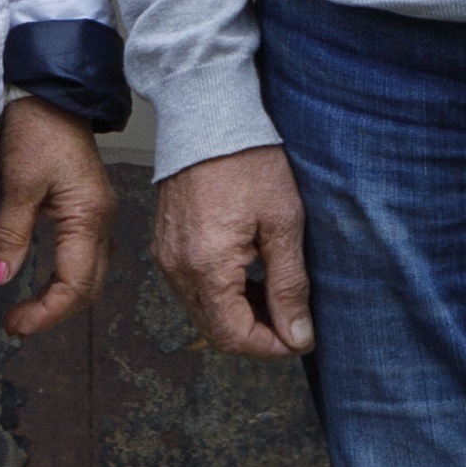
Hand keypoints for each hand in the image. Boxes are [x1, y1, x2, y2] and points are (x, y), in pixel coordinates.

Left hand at [0, 101, 113, 339]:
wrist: (51, 95)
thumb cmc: (39, 128)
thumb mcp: (17, 184)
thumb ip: (9, 235)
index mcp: (88, 217)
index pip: (74, 284)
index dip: (46, 313)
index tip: (16, 324)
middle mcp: (100, 221)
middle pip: (87, 287)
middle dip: (53, 312)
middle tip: (16, 325)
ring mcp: (98, 216)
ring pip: (89, 275)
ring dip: (60, 299)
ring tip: (26, 312)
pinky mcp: (88, 209)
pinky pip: (84, 257)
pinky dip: (65, 278)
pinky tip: (43, 283)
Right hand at [154, 145, 315, 361]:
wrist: (209, 118)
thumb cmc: (249, 162)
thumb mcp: (284, 224)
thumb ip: (289, 285)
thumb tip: (297, 335)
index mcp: (206, 267)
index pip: (233, 336)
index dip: (269, 347)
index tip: (299, 338)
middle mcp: (178, 269)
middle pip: (215, 331)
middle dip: (256, 335)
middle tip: (293, 319)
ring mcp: (166, 258)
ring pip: (203, 312)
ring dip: (239, 315)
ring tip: (275, 294)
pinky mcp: (166, 245)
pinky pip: (192, 288)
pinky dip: (222, 294)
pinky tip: (249, 275)